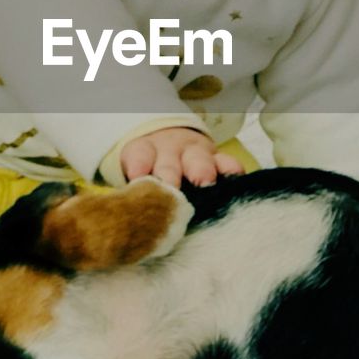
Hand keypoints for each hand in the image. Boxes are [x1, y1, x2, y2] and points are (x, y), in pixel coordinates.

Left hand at [120, 127, 244, 188]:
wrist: (170, 141)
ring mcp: (195, 154)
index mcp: (144, 153)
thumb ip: (134, 191)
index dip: (139, 166)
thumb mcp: (135, 170)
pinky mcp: (217, 159)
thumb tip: (122, 217)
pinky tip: (235, 180)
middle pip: (169, 163)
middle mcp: (169, 152)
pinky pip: (227, 162)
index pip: (140, 156)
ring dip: (202, 172)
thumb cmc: (149, 168)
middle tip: (171, 190)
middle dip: (170, 176)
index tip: (138, 177)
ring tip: (205, 183)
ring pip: (199, 161)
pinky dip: (232, 171)